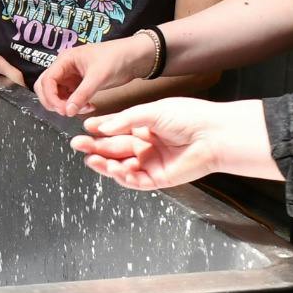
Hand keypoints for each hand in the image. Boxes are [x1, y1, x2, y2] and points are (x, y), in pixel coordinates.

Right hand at [36, 36, 154, 115]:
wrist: (135, 57)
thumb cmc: (117, 58)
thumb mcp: (98, 77)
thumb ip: (81, 95)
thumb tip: (67, 111)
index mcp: (65, 60)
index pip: (46, 80)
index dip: (50, 97)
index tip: (63, 110)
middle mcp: (65, 68)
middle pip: (46, 87)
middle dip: (54, 102)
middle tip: (68, 112)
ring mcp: (71, 76)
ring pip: (57, 94)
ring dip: (66, 105)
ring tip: (83, 109)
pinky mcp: (79, 84)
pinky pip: (70, 97)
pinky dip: (75, 105)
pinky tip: (88, 107)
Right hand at [68, 97, 276, 188]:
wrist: (214, 135)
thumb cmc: (190, 117)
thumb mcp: (152, 112)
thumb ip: (125, 120)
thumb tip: (102, 128)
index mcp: (146, 127)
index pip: (117, 129)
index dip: (101, 128)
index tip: (86, 126)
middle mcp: (147, 145)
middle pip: (115, 148)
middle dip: (96, 147)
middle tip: (78, 144)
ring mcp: (152, 163)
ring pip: (122, 166)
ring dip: (105, 164)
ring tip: (91, 159)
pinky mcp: (159, 178)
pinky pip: (135, 180)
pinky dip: (122, 176)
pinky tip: (113, 168)